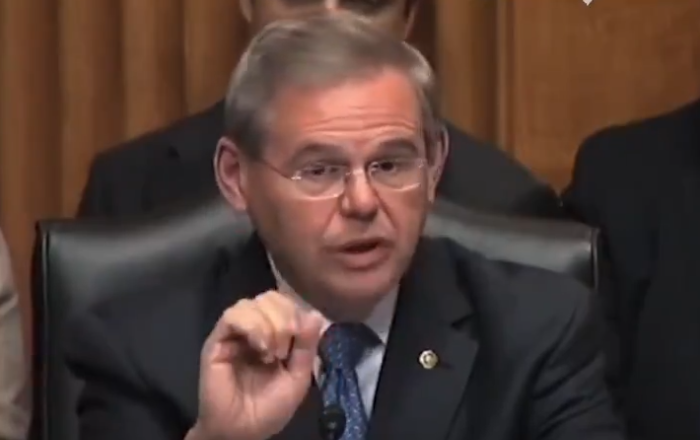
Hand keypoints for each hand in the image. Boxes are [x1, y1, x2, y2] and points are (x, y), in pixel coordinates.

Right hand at [189, 290, 324, 439]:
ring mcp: (234, 333)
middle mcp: (253, 328)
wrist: (242, 431)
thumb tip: (315, 314)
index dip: (295, 313)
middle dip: (284, 318)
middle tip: (285, 349)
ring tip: (271, 353)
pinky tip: (260, 348)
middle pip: (270, 297)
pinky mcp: (217, 341)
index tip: (300, 339)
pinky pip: (232, 316)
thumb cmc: (269, 408)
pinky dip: (253, 326)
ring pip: (252, 303)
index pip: (284, 302)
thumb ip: (306, 346)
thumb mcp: (298, 377)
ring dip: (270, 325)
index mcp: (273, 333)